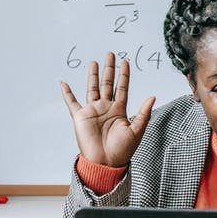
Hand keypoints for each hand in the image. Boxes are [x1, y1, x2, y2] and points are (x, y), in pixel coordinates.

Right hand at [60, 52, 155, 167]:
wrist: (105, 163)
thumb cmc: (122, 151)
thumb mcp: (137, 131)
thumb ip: (144, 113)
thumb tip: (152, 97)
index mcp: (119, 110)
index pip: (122, 88)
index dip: (124, 75)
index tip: (125, 61)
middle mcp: (106, 108)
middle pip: (107, 83)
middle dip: (109, 69)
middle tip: (111, 54)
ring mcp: (93, 111)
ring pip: (92, 88)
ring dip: (92, 75)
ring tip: (94, 62)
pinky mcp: (80, 117)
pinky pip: (72, 103)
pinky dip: (67, 93)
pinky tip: (63, 83)